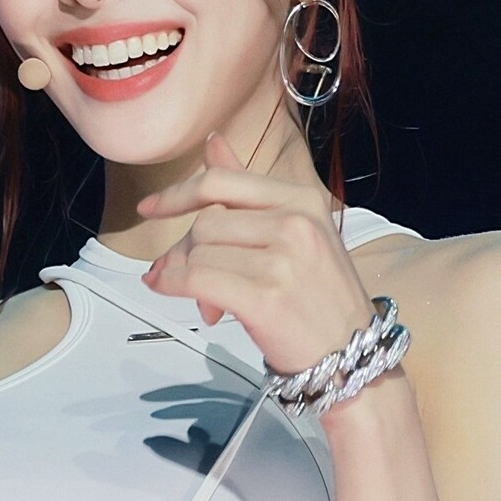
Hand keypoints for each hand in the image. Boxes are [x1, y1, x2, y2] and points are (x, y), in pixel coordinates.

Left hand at [137, 132, 375, 375]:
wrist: (350, 357)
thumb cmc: (320, 299)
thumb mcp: (296, 232)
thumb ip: (249, 190)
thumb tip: (213, 144)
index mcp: (302, 200)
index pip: (222, 182)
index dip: (177, 193)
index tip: (151, 208)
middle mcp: (295, 223)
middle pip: (205, 221)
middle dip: (183, 250)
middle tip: (182, 275)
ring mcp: (282, 260)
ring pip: (198, 252)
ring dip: (183, 275)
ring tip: (203, 300)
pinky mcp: (265, 298)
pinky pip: (196, 280)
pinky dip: (175, 286)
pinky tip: (175, 295)